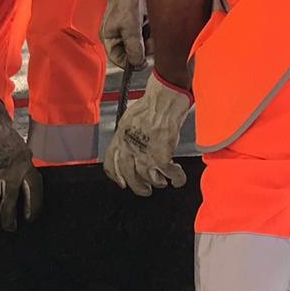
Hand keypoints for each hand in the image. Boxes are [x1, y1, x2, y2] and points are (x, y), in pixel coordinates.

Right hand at [0, 99, 41, 230]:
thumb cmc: (6, 141)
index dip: (32, 208)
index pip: (32, 190)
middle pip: (7, 203)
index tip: (29, 218)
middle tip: (6, 227)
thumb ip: (25, 174)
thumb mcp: (23, 154)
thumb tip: (27, 198)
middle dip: (6, 219)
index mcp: (25, 165)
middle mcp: (8, 170)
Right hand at [101, 0, 147, 71]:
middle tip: (150, 38)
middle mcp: (120, 35)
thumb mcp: (129, 24)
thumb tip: (136, 63)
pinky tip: (152, 20)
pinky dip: (154, 30)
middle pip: (133, 53)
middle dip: (144, 48)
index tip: (143, 61)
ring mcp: (132, 29)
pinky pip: (150, 35)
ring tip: (150, 24)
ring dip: (150, 38)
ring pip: (144, 45)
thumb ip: (133, 45)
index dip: (130, 63)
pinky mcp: (142, 23)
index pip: (118, 59)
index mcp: (110, 36)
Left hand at [104, 73, 191, 196]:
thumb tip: (129, 143)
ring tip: (161, 182)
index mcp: (120, 140)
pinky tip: (178, 179)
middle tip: (145, 190)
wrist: (163, 101)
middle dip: (138, 187)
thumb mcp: (129, 120)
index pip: (111, 164)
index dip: (116, 177)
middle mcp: (129, 150)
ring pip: (149, 179)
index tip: (121, 182)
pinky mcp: (162, 156)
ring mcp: (145, 155)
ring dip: (156, 183)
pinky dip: (176, 178)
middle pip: (130, 177)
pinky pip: (169, 174)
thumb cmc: (149, 105)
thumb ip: (127, 135)